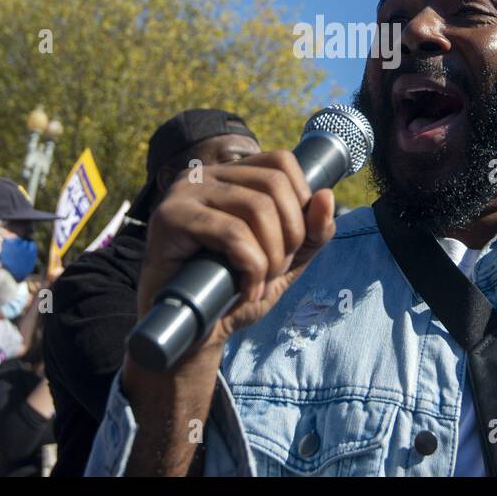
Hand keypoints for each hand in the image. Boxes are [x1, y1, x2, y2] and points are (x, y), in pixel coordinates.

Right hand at [137, 150, 336, 355]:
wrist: (193, 333)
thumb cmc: (234, 293)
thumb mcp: (285, 260)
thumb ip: (312, 232)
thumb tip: (327, 196)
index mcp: (229, 176)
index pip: (281, 162)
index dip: (300, 202)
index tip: (292, 244)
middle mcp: (204, 175)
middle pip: (274, 184)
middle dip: (289, 236)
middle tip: (275, 271)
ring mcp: (184, 193)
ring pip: (257, 207)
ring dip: (272, 256)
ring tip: (260, 283)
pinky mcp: (169, 218)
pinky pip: (232, 233)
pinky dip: (252, 267)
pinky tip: (246, 290)